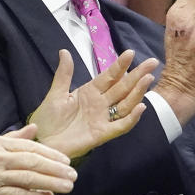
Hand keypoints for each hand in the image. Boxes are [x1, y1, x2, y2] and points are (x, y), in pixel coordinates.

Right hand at [0, 124, 77, 194]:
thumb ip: (17, 138)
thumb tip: (35, 127)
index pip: (30, 148)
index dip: (51, 154)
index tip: (67, 161)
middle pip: (32, 163)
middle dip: (55, 169)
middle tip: (73, 175)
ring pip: (27, 179)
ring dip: (51, 183)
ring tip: (67, 186)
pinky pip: (17, 194)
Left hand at [32, 49, 157, 157]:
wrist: (41, 143)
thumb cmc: (48, 120)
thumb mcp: (55, 94)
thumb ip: (64, 74)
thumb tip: (64, 51)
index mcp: (91, 92)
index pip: (110, 76)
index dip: (120, 65)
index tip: (130, 53)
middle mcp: (101, 103)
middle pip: (123, 87)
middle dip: (138, 74)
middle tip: (153, 62)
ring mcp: (104, 118)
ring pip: (126, 103)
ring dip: (138, 92)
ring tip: (148, 78)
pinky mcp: (103, 134)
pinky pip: (121, 125)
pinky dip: (132, 117)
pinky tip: (140, 107)